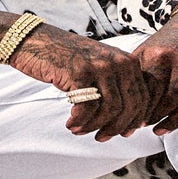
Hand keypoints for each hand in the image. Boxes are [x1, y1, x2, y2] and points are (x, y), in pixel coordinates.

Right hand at [8, 24, 153, 141]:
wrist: (35, 41)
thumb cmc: (65, 57)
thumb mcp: (98, 65)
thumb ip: (116, 85)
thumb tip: (129, 120)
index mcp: (126, 60)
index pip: (142, 98)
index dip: (134, 120)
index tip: (124, 133)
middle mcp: (117, 61)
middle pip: (129, 106)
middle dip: (116, 128)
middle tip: (101, 137)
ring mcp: (99, 66)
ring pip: (110, 110)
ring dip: (94, 126)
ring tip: (80, 130)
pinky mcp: (79, 73)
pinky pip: (87, 108)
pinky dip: (79, 121)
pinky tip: (71, 123)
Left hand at [135, 9, 177, 134]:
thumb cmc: (174, 39)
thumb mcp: (150, 47)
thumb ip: (137, 72)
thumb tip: (122, 102)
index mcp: (161, 56)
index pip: (149, 93)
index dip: (141, 110)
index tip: (134, 121)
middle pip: (169, 102)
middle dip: (157, 119)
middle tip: (149, 128)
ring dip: (175, 123)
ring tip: (163, 130)